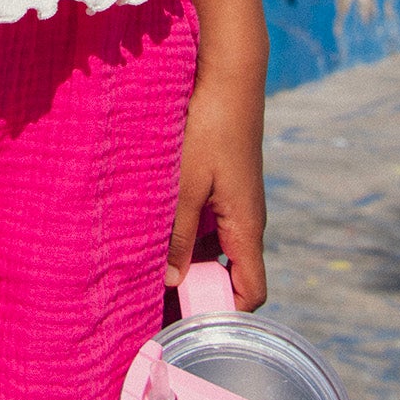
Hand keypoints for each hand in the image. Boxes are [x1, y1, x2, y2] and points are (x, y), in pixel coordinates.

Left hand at [166, 68, 266, 310]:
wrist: (229, 77)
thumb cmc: (209, 129)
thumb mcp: (186, 186)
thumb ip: (177, 236)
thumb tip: (171, 283)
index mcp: (247, 228)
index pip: (251, 292)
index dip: (224, 312)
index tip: (188, 322)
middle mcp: (247, 219)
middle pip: (230, 273)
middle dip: (198, 289)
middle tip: (156, 300)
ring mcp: (236, 201)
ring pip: (215, 246)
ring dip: (188, 258)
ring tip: (148, 267)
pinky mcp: (224, 182)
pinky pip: (209, 221)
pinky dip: (186, 232)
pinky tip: (155, 227)